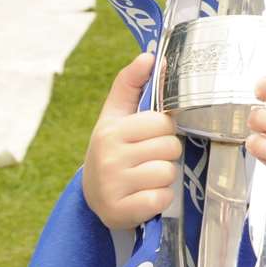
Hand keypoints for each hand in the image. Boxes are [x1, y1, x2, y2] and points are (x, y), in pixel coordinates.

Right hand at [83, 53, 182, 229]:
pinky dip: (160, 199)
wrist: (94, 195)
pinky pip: (162, 198)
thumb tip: (149, 55)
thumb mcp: (117, 117)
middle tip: (148, 160)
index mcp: (112, 130)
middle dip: (166, 154)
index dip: (165, 131)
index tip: (150, 138)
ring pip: (168, 173)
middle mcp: (109, 156)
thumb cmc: (115, 150)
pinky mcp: (121, 211)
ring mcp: (113, 185)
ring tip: (146, 178)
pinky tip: (144, 197)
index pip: (164, 122)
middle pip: (171, 147)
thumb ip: (131, 84)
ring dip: (164, 178)